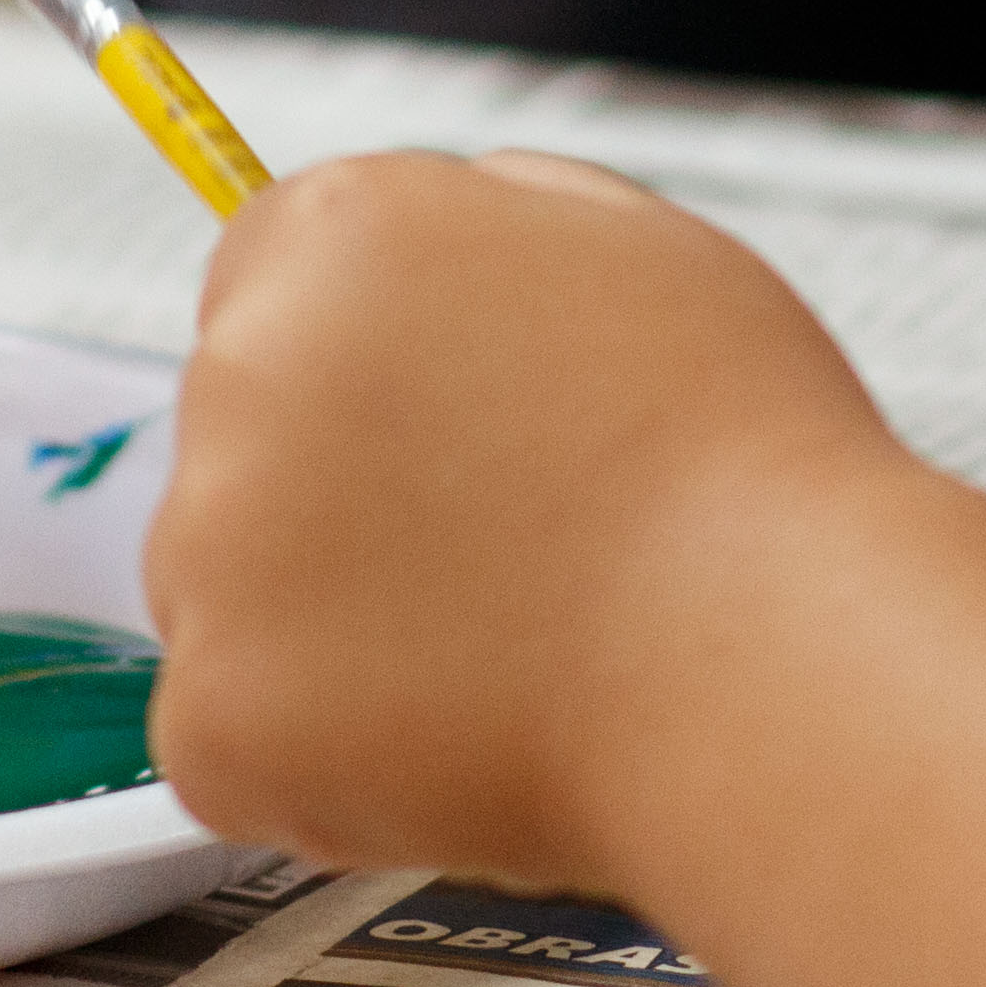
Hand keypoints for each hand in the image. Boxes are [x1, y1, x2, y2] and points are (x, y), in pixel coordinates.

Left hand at [143, 150, 915, 885]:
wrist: (777, 668)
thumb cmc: (745, 470)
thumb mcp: (638, 251)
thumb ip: (495, 224)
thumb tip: (433, 230)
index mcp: (338, 235)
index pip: (262, 276)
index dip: (356, 368)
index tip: (426, 437)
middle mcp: (242, 367)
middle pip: (238, 439)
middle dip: (334, 499)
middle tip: (494, 560)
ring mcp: (208, 543)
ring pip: (227, 594)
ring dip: (326, 633)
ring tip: (500, 655)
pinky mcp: (212, 705)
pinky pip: (235, 738)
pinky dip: (320, 762)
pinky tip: (455, 742)